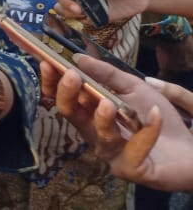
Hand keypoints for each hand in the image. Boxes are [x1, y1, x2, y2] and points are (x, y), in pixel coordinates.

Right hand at [43, 55, 192, 191]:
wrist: (190, 149)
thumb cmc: (158, 116)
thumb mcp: (134, 87)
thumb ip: (108, 74)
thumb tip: (78, 58)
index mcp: (91, 114)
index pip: (65, 99)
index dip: (53, 83)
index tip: (47, 62)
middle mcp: (95, 134)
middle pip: (72, 116)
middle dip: (68, 95)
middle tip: (72, 76)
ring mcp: (112, 154)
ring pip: (99, 136)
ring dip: (102, 118)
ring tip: (109, 104)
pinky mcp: (131, 169)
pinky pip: (132, 152)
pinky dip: (146, 133)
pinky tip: (156, 117)